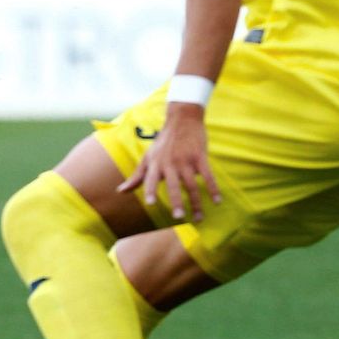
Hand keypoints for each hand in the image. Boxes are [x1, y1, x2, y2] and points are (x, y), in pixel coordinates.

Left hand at [119, 104, 221, 221]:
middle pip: (174, 185)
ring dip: (196, 203)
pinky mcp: (200, 157)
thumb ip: (137, 177)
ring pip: (192, 185)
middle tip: (178, 217)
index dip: (151, 190)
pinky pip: (208, 176)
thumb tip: (121, 192)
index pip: (151, 179)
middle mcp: (170, 163)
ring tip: (198, 218)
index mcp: (156, 164)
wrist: (182, 120)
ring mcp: (186, 160)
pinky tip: (217, 201)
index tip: (151, 204)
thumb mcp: (148, 157)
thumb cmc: (163, 143)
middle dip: (176, 201)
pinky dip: (213, 189)